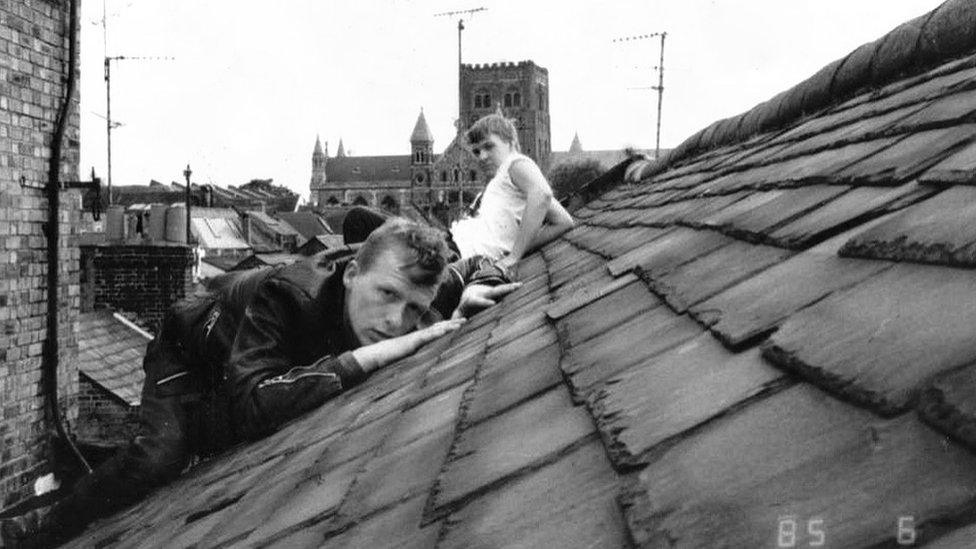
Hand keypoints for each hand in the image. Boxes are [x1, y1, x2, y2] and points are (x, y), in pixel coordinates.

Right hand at [351, 319, 465, 372]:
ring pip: (436, 329)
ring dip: (449, 326)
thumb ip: (418, 355)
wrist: (379, 355)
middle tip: (466, 320)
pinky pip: (427, 336)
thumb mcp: (410, 356)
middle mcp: (420, 335)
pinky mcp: (413, 341)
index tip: (460, 324)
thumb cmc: (392, 357)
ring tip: (460, 324)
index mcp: (420, 339)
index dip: (448, 327)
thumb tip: (425, 361)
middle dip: (453, 324)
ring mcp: (417, 337)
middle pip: (440, 327)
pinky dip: (437, 333)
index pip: (437, 331)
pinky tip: (445, 330)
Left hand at [452, 282, 521, 318]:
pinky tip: (521, 286)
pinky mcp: (497, 293)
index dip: (483, 302)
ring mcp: (491, 293)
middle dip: (501, 291)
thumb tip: (451, 327)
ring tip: (519, 286)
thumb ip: (455, 320)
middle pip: (492, 291)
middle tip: (512, 289)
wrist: (471, 294)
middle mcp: (483, 294)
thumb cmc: (464, 309)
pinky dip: (512, 288)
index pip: (478, 300)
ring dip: (509, 288)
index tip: (492, 303)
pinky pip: (506, 290)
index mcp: (473, 300)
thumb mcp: (458, 314)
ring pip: (500, 289)